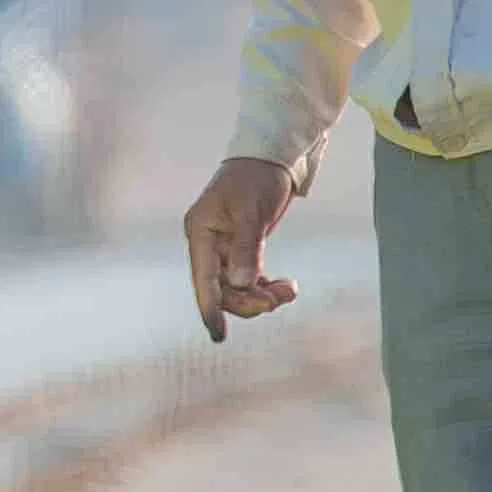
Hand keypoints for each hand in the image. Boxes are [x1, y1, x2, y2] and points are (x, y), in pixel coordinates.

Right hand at [181, 155, 299, 337]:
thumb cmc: (257, 178)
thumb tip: (240, 284)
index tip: (218, 334)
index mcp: (201, 232)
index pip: (203, 279)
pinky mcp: (242, 247)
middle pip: (221, 288)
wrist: (270, 156)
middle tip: (278, 300)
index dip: (210, 308)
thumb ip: (246, 249)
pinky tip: (286, 287)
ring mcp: (224, 247)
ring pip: (237, 287)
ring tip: (289, 290)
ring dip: (261, 295)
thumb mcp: (252, 212)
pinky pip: (249, 278)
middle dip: (248, 300)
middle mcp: (208, 243)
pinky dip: (266, 286)